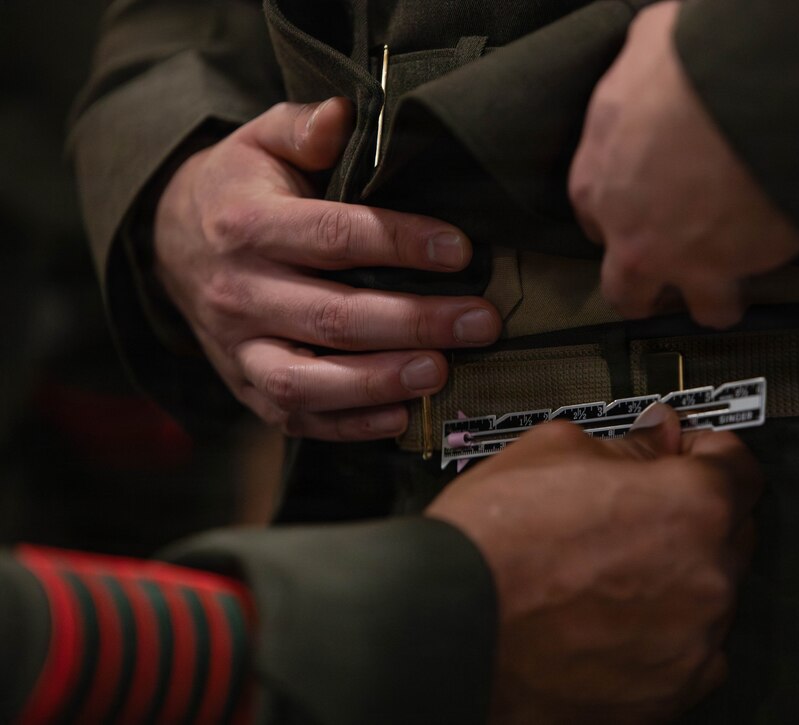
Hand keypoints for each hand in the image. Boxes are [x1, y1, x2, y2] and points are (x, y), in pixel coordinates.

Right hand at [154, 98, 500, 439]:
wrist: (173, 244)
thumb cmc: (241, 189)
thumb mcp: (262, 140)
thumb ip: (304, 127)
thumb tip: (345, 118)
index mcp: (246, 225)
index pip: (332, 237)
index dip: (400, 244)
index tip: (462, 250)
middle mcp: (238, 293)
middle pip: (332, 316)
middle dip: (415, 322)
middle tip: (481, 323)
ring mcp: (239, 348)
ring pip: (307, 381)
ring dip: (380, 382)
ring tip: (442, 371)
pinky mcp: (246, 387)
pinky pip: (296, 419)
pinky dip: (350, 426)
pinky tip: (402, 416)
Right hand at [427, 403, 761, 723]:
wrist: (445, 633)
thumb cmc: (490, 547)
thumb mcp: (554, 451)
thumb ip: (629, 442)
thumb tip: (659, 437)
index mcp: (692, 506)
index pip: (739, 466)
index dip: (709, 453)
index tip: (689, 456)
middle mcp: (708, 578)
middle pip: (731, 531)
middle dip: (694, 514)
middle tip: (636, 511)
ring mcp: (693, 644)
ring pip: (710, 593)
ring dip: (678, 575)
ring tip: (607, 571)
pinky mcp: (669, 694)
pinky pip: (691, 651)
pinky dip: (665, 632)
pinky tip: (611, 617)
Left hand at [569, 1, 798, 328]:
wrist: (753, 90)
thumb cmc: (696, 64)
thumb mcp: (648, 49)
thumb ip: (642, 76)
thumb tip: (657, 63)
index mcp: (598, 178)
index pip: (593, 219)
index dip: (617, 220)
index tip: (636, 218)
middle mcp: (627, 231)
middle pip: (623, 287)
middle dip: (642, 288)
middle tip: (666, 279)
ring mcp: (676, 259)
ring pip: (682, 307)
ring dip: (701, 301)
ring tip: (720, 293)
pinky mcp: (727, 271)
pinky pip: (734, 297)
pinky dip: (749, 290)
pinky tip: (762, 271)